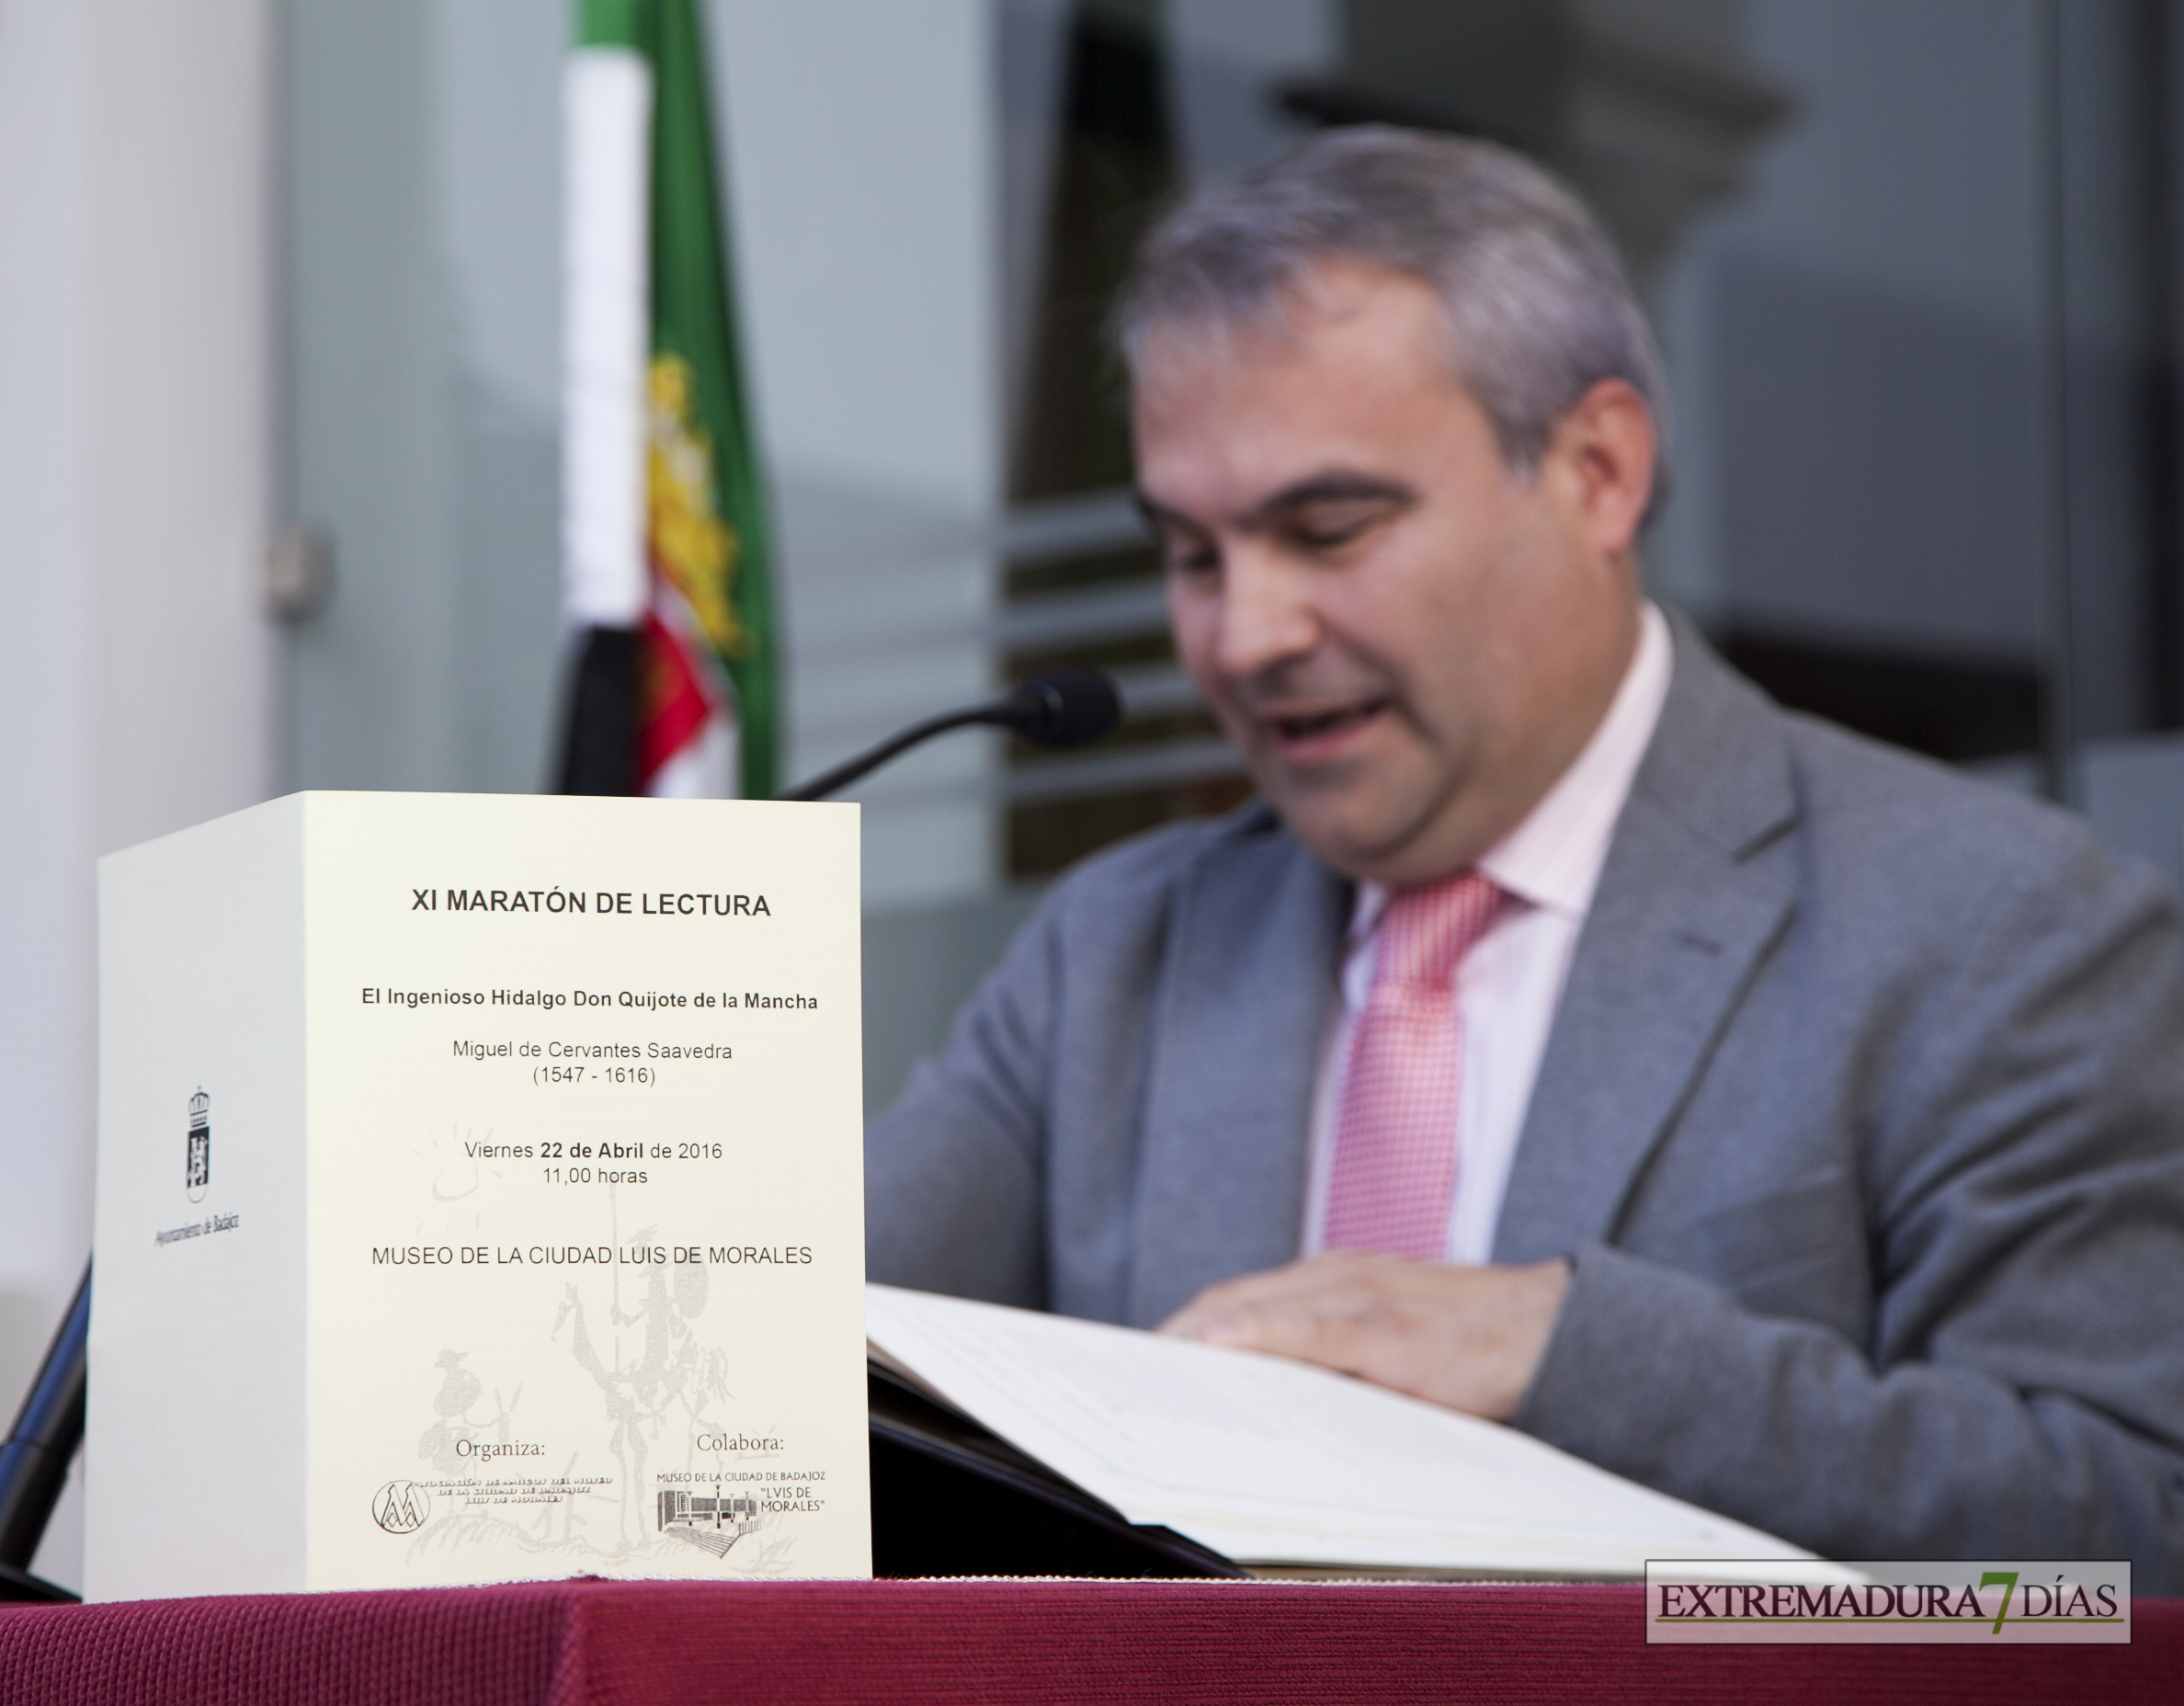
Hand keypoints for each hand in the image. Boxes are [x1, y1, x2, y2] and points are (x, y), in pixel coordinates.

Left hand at [1156, 1251, 1570, 1421]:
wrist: (1557, 1328)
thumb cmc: (1474, 1343)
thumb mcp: (1390, 1339)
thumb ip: (1331, 1358)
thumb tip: (1266, 1404)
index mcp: (1331, 1281)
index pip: (1233, 1301)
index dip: (1180, 1330)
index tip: (1135, 1366)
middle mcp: (1335, 1278)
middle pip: (1227, 1304)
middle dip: (1171, 1341)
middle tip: (1120, 1382)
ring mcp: (1362, 1299)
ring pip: (1256, 1311)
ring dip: (1196, 1340)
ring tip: (1148, 1377)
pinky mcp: (1393, 1331)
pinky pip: (1312, 1330)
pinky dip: (1260, 1335)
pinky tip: (1222, 1349)